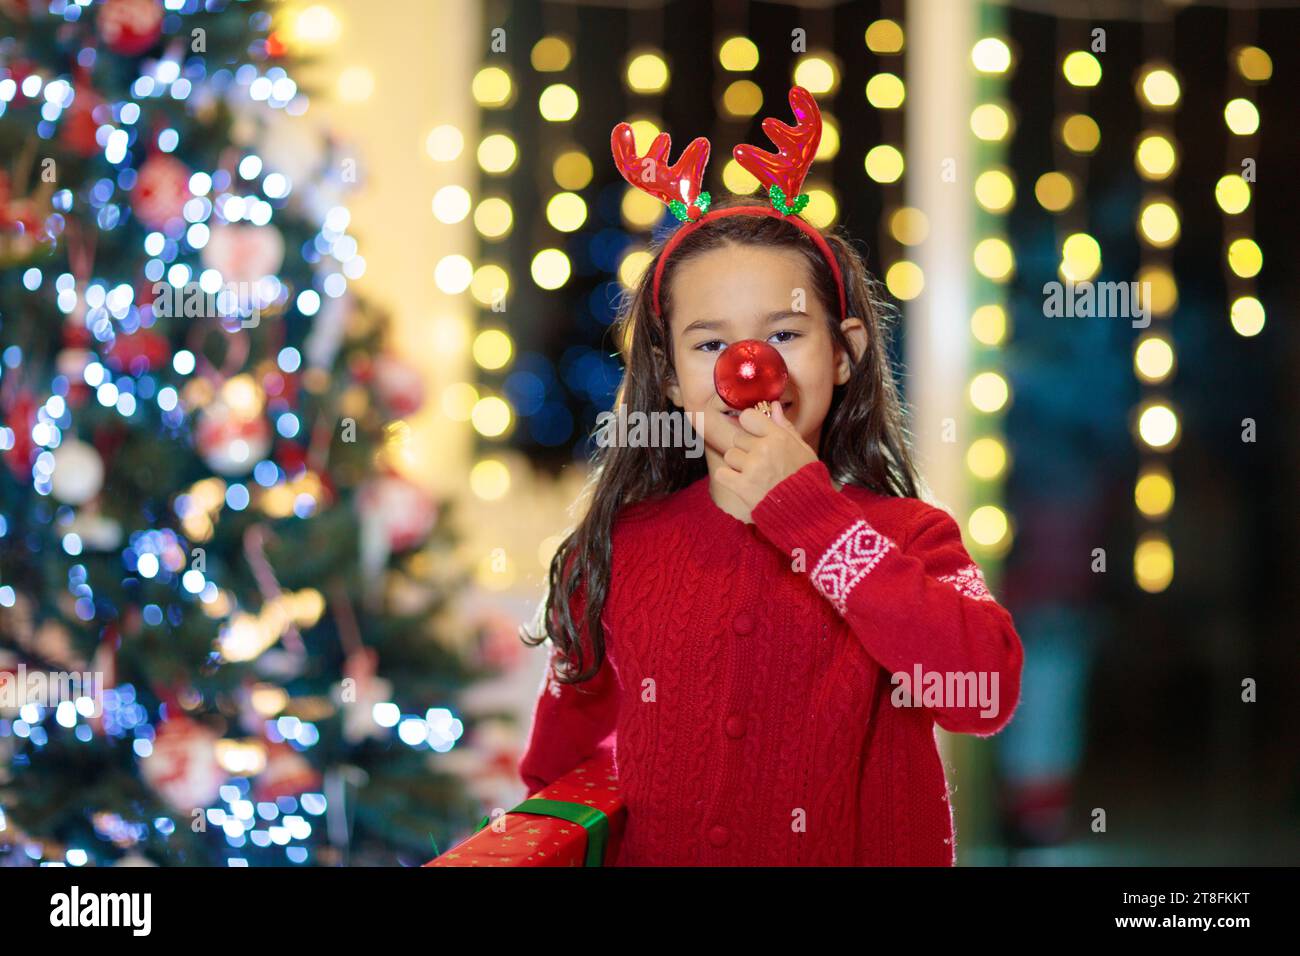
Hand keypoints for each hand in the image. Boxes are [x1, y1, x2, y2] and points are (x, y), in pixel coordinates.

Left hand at [713, 402, 818, 521]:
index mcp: (778, 437)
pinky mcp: (741, 486)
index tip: (754, 434)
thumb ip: (786, 427)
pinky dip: (728, 478)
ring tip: (752, 475)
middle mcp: (763, 449)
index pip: (748, 417)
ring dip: (737, 464)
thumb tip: (774, 406)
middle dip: (746, 449)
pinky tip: (742, 483)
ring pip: (730, 455)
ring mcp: (751, 468)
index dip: (749, 425)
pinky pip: (721, 473)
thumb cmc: (806, 479)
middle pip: (738, 438)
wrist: (806, 511)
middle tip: (759, 462)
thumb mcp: (803, 449)